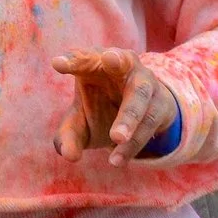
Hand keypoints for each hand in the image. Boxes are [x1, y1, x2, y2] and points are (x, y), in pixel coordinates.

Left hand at [52, 48, 180, 165]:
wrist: (139, 117)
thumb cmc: (100, 109)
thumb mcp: (80, 123)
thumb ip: (70, 136)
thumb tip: (69, 155)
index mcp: (95, 65)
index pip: (83, 58)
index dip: (72, 60)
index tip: (57, 63)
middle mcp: (123, 66)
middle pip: (121, 60)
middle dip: (116, 59)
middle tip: (110, 58)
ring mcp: (145, 83)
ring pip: (139, 96)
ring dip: (129, 116)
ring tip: (116, 138)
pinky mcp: (160, 103)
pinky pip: (148, 122)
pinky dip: (134, 141)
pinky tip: (118, 159)